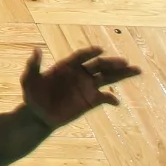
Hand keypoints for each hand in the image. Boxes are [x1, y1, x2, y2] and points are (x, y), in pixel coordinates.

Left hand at [20, 46, 139, 126]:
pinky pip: (104, 98)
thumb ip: (33, 66)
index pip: (81, 56)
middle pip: (99, 65)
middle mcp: (80, 73)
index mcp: (66, 66)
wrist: (38, 115)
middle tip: (125, 62)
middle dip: (113, 63)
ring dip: (122, 74)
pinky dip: (111, 99)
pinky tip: (116, 102)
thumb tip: (36, 50)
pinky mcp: (90, 101)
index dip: (90, 52)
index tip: (99, 50)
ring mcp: (87, 87)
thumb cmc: (32, 95)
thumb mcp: (28, 80)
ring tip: (137, 70)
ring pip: (107, 78)